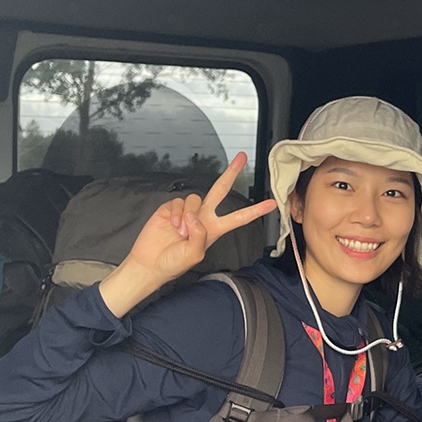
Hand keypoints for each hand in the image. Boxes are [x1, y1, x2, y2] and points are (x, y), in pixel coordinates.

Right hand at [100, 153, 276, 316]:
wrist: (150, 263)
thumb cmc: (173, 263)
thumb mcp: (193, 255)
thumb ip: (199, 236)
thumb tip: (195, 217)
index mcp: (214, 229)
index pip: (239, 217)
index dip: (255, 211)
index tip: (271, 204)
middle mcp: (203, 217)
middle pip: (221, 189)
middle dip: (231, 173)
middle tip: (241, 157)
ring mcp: (187, 211)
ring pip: (195, 198)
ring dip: (187, 215)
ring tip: (180, 231)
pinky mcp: (170, 208)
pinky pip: (178, 202)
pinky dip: (174, 213)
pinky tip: (170, 225)